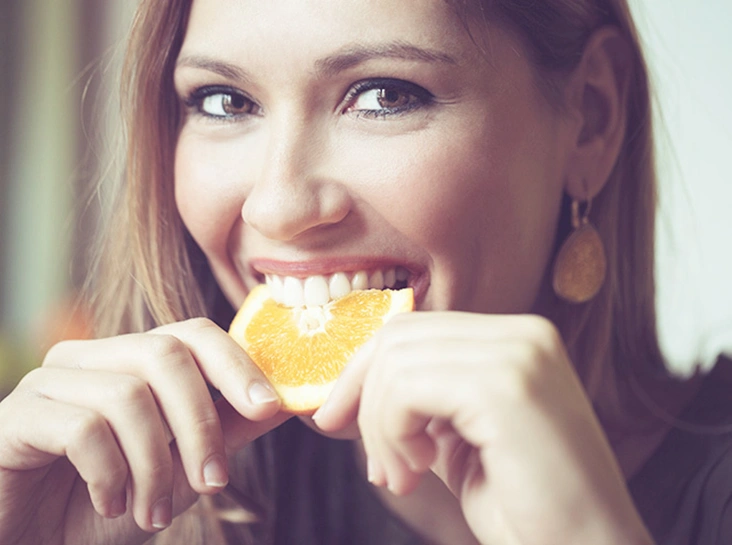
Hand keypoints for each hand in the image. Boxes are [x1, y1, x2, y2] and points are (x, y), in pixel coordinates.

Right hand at [0, 318, 288, 544]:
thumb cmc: (109, 508)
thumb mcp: (182, 470)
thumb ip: (227, 430)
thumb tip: (285, 402)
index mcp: (131, 361)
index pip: (192, 333)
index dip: (237, 364)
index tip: (270, 408)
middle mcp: (90, 358)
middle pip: (165, 354)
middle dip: (200, 424)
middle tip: (212, 484)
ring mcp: (49, 382)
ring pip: (128, 395)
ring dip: (154, 466)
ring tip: (153, 513)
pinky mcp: (16, 416)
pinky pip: (82, 428)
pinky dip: (110, 475)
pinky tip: (111, 503)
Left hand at [315, 312, 653, 544]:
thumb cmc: (525, 507)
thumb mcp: (459, 437)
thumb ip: (421, 400)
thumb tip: (350, 389)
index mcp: (517, 339)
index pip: (413, 329)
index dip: (362, 372)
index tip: (335, 418)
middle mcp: (523, 334)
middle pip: (398, 337)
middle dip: (364, 399)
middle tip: (379, 465)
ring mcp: (519, 355)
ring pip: (396, 363)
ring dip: (381, 428)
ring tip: (405, 476)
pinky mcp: (506, 388)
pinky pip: (407, 390)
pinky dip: (394, 433)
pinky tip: (422, 469)